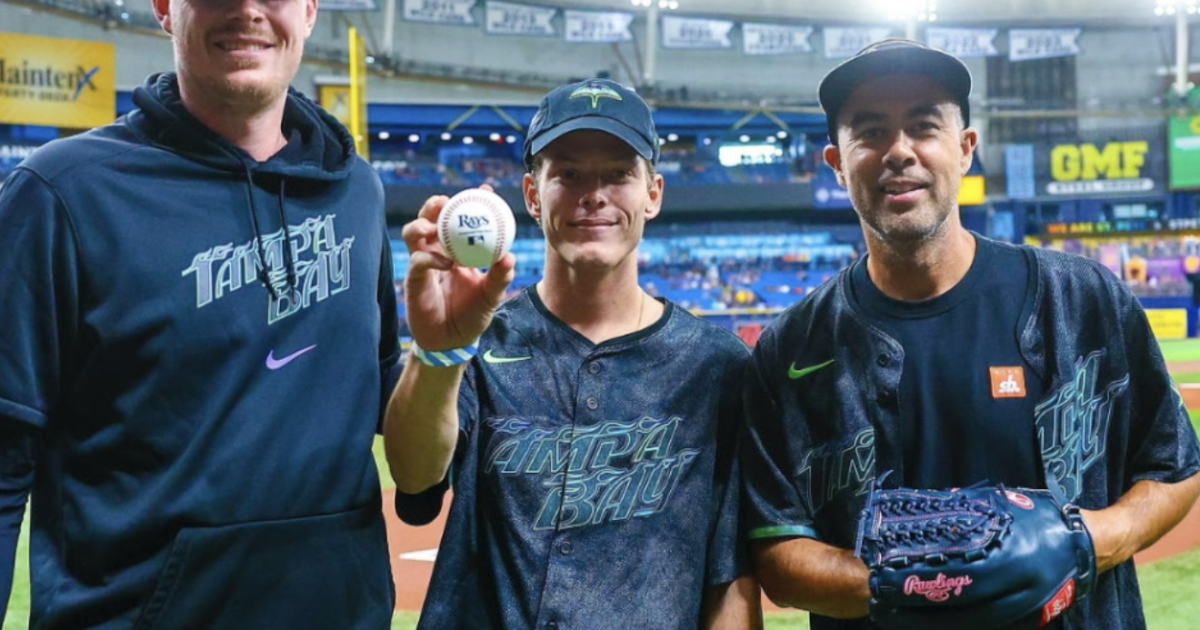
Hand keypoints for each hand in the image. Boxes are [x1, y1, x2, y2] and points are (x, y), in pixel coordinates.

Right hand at [401, 186, 515, 350]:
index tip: (484, 190)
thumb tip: (510, 256)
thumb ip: (499, 277)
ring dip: (421, 224)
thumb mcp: (490, 296)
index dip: (469, 202)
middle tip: (445, 200)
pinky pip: (417, 261)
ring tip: (434, 226)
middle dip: (434, 204)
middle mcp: (437, 251)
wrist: (452, 342)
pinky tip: (446, 263)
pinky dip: (429, 257)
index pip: (460, 219)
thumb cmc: (471, 316)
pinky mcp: (413, 280)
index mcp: (457, 250)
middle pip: (429, 218)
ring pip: (412, 233)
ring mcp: (423, 264)